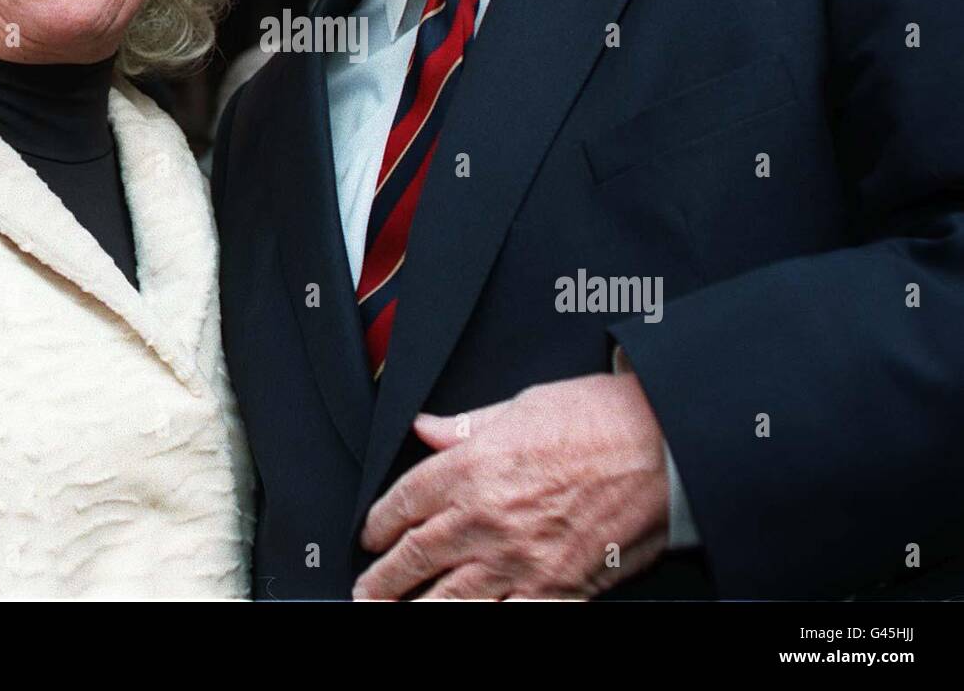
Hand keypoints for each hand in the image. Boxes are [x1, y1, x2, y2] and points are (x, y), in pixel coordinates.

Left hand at [354, 372, 668, 599]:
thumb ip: (466, 426)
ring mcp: (520, 560)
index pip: (403, 502)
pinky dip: (477, 623)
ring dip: (414, 610)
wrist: (664, 449)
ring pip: (447, 600)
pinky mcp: (555, 590)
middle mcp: (487, 517)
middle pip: (414, 558)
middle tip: (365, 590)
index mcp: (473, 467)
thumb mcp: (521, 405)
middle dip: (381, 580)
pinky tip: (462, 622)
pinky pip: (504, 619)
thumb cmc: (599, 419)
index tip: (371, 535)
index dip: (378, 523)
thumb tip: (425, 428)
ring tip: (393, 616)